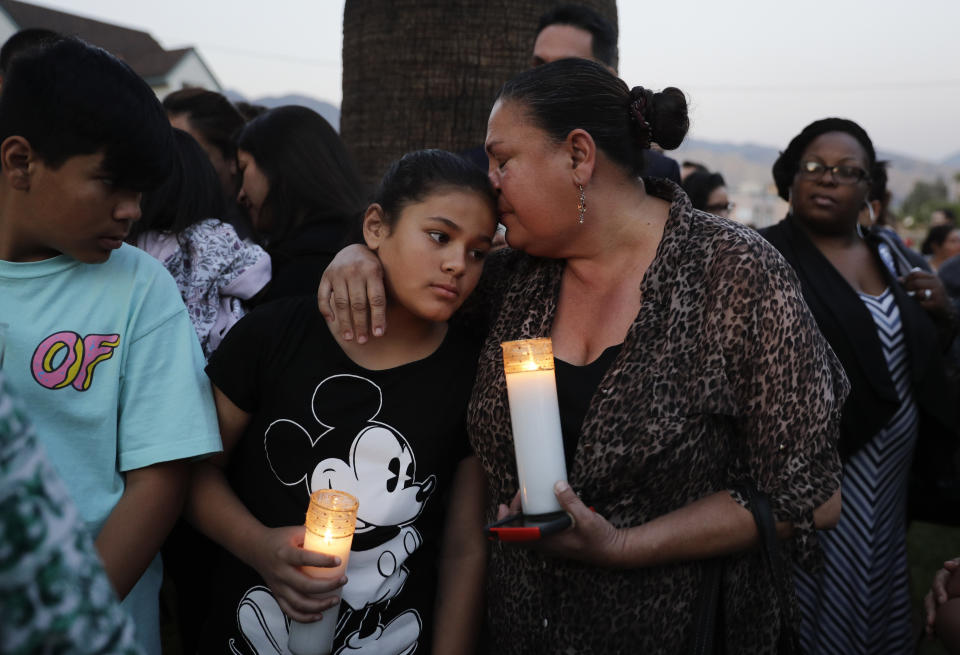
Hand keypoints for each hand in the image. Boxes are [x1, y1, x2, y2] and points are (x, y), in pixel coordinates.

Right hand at [248, 525, 346, 622]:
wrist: (255, 548)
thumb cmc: (278, 539)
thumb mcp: (294, 531)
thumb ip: (312, 534)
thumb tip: (334, 536)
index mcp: (285, 554)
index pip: (305, 558)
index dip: (322, 561)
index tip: (338, 561)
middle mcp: (281, 572)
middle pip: (305, 585)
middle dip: (327, 586)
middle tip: (343, 580)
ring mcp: (278, 586)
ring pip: (299, 603)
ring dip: (319, 605)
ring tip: (335, 600)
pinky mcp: (277, 595)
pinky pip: (290, 611)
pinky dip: (304, 617)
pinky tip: (319, 616)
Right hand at [317, 244, 386, 342]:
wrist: (353, 249)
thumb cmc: (373, 269)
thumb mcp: (383, 274)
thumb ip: (383, 294)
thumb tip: (385, 326)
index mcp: (373, 270)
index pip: (376, 299)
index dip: (377, 318)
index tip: (378, 334)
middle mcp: (354, 271)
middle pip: (358, 303)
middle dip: (361, 324)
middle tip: (363, 340)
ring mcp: (338, 273)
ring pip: (341, 303)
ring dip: (345, 322)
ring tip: (349, 337)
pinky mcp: (326, 275)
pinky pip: (323, 296)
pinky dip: (326, 309)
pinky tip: (332, 322)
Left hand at [496, 482, 625, 566]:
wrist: (612, 550)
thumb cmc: (599, 539)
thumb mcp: (586, 518)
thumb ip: (571, 502)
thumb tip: (558, 485)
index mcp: (548, 541)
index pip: (516, 538)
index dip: (504, 525)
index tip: (503, 507)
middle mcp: (545, 544)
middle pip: (518, 531)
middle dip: (514, 512)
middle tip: (520, 494)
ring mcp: (550, 542)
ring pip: (526, 530)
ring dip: (522, 513)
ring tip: (526, 497)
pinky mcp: (555, 538)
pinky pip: (536, 529)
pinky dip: (532, 516)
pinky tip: (539, 504)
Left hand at [901, 270, 950, 316]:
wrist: (945, 308)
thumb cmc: (930, 296)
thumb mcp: (923, 286)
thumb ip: (912, 282)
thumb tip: (899, 279)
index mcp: (932, 277)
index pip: (915, 274)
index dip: (907, 279)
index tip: (904, 284)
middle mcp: (936, 283)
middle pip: (916, 283)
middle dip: (908, 288)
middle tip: (907, 293)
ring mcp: (938, 293)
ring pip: (919, 293)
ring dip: (914, 297)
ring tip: (916, 298)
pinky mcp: (937, 303)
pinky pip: (922, 303)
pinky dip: (919, 304)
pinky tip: (922, 305)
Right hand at [924, 558, 959, 635]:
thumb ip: (958, 565)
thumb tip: (947, 565)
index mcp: (943, 577)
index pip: (938, 582)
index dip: (939, 591)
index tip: (943, 601)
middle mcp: (937, 588)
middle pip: (929, 598)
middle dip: (931, 611)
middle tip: (932, 621)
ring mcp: (937, 599)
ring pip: (930, 609)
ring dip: (929, 620)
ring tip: (930, 632)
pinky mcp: (940, 609)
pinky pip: (935, 618)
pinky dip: (933, 628)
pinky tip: (933, 638)